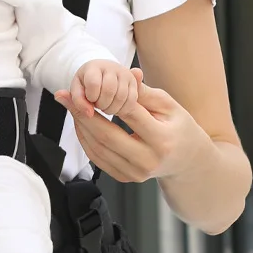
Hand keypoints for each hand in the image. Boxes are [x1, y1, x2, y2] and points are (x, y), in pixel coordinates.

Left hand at [54, 75, 213, 183]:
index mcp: (162, 140)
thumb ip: (145, 92)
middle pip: (106, 135)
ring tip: (70, 107)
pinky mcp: (126, 178)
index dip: (105, 98)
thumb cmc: (179, 128)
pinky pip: (98, 159)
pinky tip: (80, 124)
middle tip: (64, 96)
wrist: (188, 162)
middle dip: (82, 113)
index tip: (85, 86)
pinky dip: (86, 140)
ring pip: (98, 148)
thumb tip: (129, 74)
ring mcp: (136, 173)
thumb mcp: (169, 106)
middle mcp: (148, 160)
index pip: (128, 114)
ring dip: (80, 126)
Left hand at [60, 61, 140, 118]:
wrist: (101, 74)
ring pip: (121, 97)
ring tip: (105, 107)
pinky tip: (114, 109)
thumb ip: (78, 101)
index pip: (94, 83)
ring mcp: (125, 74)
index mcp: (94, 67)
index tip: (89, 99)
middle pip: (109, 91)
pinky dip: (122, 110)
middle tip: (97, 105)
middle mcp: (112, 67)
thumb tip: (89, 114)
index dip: (91, 96)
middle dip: (101, 104)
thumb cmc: (86, 84)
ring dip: (111, 108)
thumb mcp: (77, 90)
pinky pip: (131, 101)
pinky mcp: (135, 83)